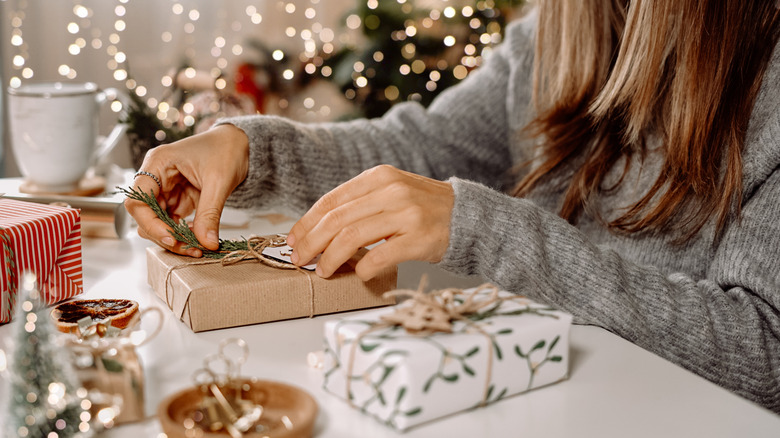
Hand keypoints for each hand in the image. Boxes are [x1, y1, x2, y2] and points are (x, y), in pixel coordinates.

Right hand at [124, 124, 248, 256]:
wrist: (240, 144)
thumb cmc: (227, 149)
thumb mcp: (219, 181)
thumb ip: (209, 214)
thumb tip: (206, 243)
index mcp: (158, 163)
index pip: (137, 200)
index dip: (150, 223)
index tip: (172, 238)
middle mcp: (157, 177)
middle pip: (146, 215)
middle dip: (165, 235)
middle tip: (190, 248)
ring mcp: (167, 189)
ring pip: (159, 222)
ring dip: (175, 237)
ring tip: (198, 247)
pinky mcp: (178, 198)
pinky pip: (173, 222)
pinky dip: (184, 234)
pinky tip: (199, 239)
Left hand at [287, 165, 453, 279]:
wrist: (467, 217)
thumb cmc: (423, 208)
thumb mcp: (391, 192)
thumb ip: (360, 203)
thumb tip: (318, 229)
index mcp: (379, 177)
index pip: (331, 200)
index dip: (307, 222)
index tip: (293, 239)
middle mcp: (391, 192)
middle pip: (336, 220)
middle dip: (311, 242)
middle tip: (299, 259)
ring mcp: (406, 215)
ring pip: (352, 238)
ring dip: (330, 258)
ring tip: (322, 271)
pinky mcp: (419, 239)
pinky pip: (379, 257)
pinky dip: (363, 269)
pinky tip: (358, 275)